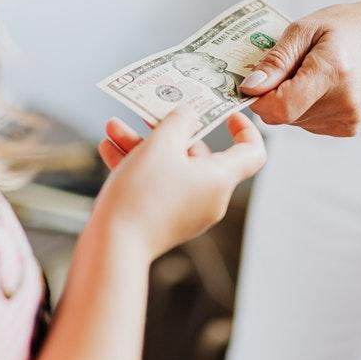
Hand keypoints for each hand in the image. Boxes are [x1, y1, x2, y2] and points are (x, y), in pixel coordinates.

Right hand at [92, 109, 265, 259]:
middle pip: (197, 155)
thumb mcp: (160, 145)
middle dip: (167, 130)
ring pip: (169, 167)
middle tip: (147, 113)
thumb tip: (189, 114)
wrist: (113, 246)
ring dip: (141, 144)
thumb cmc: (142, 194)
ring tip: (113, 127)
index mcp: (220, 180)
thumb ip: (179, 121)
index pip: (252, 152)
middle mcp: (209, 198)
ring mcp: (186, 211)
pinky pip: (157, 185)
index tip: (226, 113)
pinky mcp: (164, 220)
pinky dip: (136, 166)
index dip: (245, 128)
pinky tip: (108, 148)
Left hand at [239, 1, 360, 136]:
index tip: (256, 80)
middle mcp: (343, 102)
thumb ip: (276, 61)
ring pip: (292, 122)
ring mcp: (348, 119)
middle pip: (282, 116)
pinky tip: (320, 87)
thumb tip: (250, 88)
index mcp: (332, 72)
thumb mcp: (304, 29)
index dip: (259, 98)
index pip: (280, 107)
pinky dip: (304, 107)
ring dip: (289, 100)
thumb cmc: (344, 26)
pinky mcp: (348, 128)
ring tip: (308, 74)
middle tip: (288, 67)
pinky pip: (307, 124)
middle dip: (273, 94)